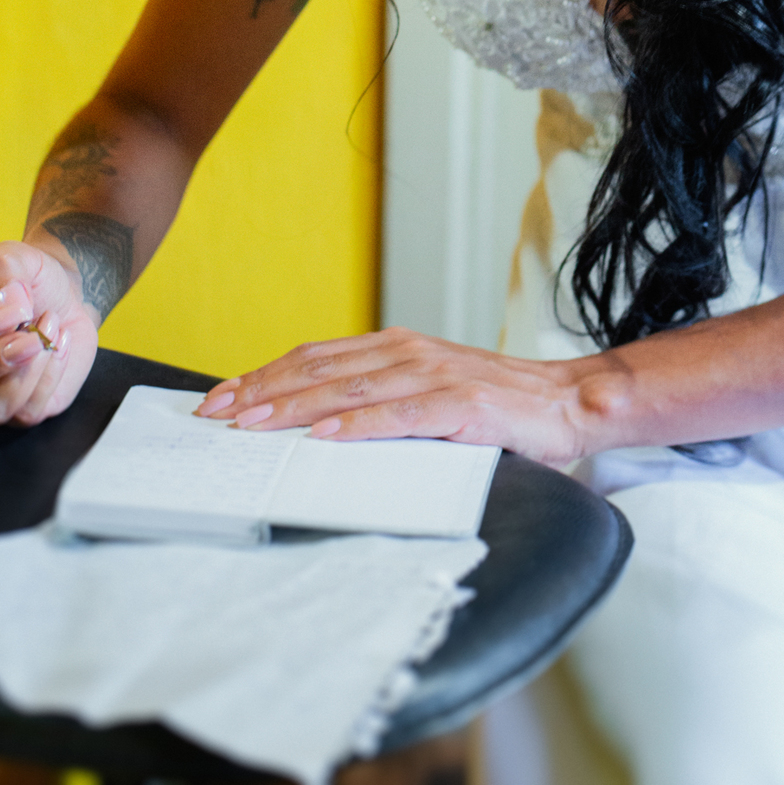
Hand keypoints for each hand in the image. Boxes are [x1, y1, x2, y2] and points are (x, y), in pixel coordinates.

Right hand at [0, 241, 98, 426]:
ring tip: (50, 325)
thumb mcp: (14, 258)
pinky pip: (27, 411)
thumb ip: (2, 268)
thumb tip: (8, 300)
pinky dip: (51, 374)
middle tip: (30, 337)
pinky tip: (58, 344)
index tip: (8, 314)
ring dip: (29, 368)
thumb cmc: (29, 281)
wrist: (66, 299)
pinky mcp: (16, 412)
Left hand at [193, 326, 611, 466]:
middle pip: (321, 369)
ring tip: (254, 425)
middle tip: (216, 415)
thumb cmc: (495, 406)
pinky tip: (328, 437)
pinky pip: (402, 415)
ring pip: (351, 387)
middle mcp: (410, 352)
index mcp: (397, 347)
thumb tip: (314, 425)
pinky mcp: (463, 405)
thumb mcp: (426, 394)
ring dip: (297, 407)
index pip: (315, 357)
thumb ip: (380, 399)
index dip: (264, 375)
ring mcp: (436, 375)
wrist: (567, 403)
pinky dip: (361, 423)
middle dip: (263, 392)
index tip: (219, 398)